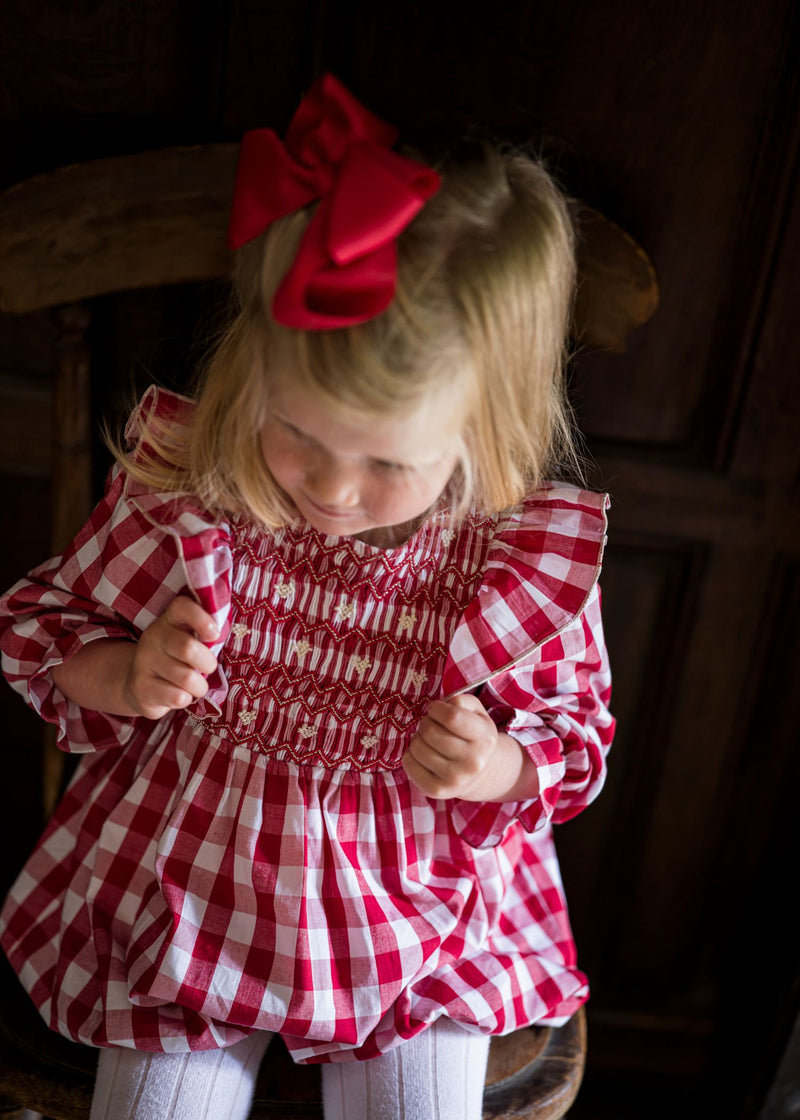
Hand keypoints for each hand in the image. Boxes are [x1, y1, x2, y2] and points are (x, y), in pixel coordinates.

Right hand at [122, 595, 218, 719]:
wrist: (139, 685)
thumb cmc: (177, 659)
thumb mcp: (189, 640)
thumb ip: (204, 634)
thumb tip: (218, 635)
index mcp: (169, 620)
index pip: (181, 607)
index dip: (201, 618)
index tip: (214, 634)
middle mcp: (153, 637)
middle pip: (187, 648)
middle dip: (207, 663)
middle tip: (208, 667)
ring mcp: (144, 662)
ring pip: (186, 678)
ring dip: (199, 687)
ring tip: (194, 685)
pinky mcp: (141, 687)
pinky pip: (177, 697)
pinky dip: (186, 699)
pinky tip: (179, 695)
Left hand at [402, 693, 501, 799]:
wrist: (480, 772)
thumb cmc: (473, 736)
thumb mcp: (477, 713)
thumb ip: (462, 700)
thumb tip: (441, 705)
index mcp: (484, 738)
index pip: (452, 717)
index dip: (436, 709)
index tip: (435, 709)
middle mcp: (473, 761)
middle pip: (431, 732)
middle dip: (425, 723)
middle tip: (431, 725)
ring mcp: (455, 779)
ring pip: (418, 747)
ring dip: (417, 738)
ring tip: (428, 740)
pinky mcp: (437, 790)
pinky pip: (408, 764)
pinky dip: (410, 754)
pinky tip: (422, 754)